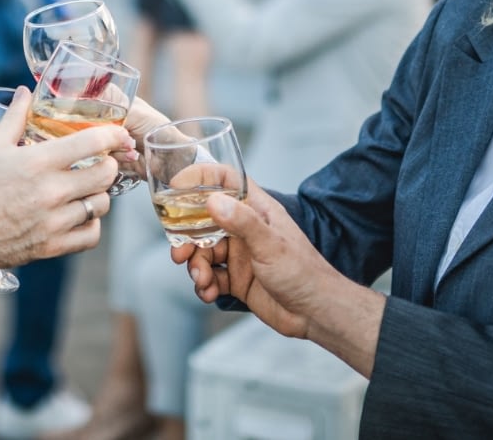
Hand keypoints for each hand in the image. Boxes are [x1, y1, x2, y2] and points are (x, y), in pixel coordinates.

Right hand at [0, 87, 135, 267]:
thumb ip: (15, 117)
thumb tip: (25, 91)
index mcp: (39, 162)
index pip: (92, 143)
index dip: (113, 136)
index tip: (119, 135)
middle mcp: (51, 191)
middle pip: (105, 174)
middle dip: (108, 165)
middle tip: (101, 163)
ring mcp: (54, 221)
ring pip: (101, 205)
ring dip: (99, 195)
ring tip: (88, 190)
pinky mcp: (52, 245)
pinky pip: (90, 235)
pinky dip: (90, 225)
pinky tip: (80, 217)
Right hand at [169, 184, 338, 340]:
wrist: (315, 313)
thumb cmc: (303, 272)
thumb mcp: (271, 244)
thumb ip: (242, 222)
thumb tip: (213, 201)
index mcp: (256, 209)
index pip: (225, 181)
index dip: (200, 178)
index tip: (176, 185)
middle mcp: (245, 228)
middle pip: (204, 221)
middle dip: (187, 237)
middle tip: (180, 254)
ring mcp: (240, 254)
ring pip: (203, 252)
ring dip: (196, 267)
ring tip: (202, 280)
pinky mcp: (237, 279)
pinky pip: (210, 276)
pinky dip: (204, 285)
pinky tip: (209, 293)